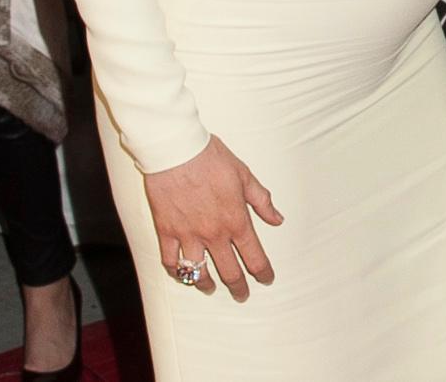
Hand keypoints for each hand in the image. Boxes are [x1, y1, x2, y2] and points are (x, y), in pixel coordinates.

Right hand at [144, 134, 283, 300]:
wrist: (178, 150)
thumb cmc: (212, 158)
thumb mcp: (244, 175)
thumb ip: (261, 200)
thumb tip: (278, 219)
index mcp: (236, 220)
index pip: (254, 257)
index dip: (263, 272)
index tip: (266, 279)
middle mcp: (213, 234)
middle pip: (229, 272)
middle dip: (238, 287)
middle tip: (242, 295)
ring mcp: (189, 236)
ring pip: (198, 273)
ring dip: (206, 284)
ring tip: (211, 288)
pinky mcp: (167, 232)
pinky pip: (171, 262)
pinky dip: (177, 272)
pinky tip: (182, 274)